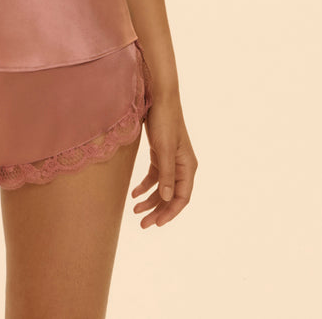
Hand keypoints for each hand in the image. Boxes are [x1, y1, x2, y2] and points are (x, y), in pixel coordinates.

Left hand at [131, 95, 196, 227]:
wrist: (159, 97)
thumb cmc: (164, 121)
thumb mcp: (164, 149)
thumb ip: (166, 174)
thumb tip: (168, 199)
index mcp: (188, 166)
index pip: (182, 197)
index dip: (170, 213)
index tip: (157, 224)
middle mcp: (182, 165)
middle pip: (172, 196)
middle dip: (158, 211)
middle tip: (143, 224)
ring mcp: (171, 159)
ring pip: (162, 188)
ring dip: (150, 200)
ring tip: (135, 211)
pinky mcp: (161, 153)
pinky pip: (155, 176)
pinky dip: (145, 186)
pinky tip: (134, 193)